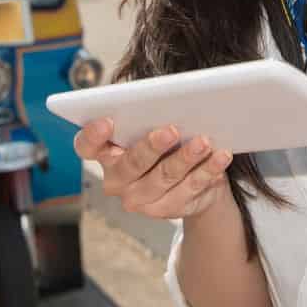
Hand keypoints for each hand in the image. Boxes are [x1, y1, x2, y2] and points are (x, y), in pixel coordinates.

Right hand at [72, 118, 233, 220]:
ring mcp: (142, 199)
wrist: (187, 181)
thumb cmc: (162, 141)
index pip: (86, 147)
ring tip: (203, 142)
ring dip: (185, 158)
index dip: (92, 136)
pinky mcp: (170, 209)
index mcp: (104, 154)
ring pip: (164, 178)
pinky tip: (220, 157)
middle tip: (171, 130)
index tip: (106, 121)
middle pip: (131, 165)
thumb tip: (167, 96)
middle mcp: (118, 181)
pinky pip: (191, 189)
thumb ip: (146, 114)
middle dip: (151, 147)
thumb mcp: (149, 125)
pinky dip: (208, 171)